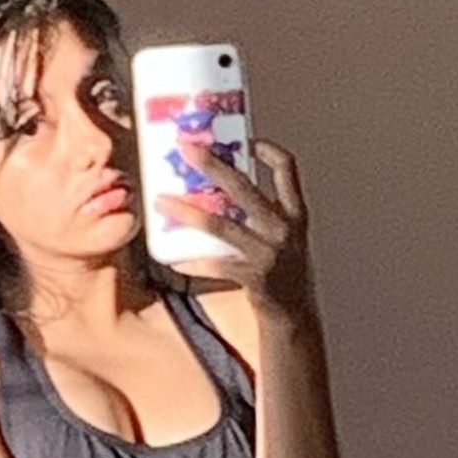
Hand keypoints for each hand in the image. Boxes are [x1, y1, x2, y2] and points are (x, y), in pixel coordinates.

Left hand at [154, 139, 312, 316]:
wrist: (295, 318)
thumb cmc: (284, 273)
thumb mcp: (285, 238)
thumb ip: (264, 214)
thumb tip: (224, 189)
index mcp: (295, 214)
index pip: (287, 169)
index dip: (267, 150)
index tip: (246, 140)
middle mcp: (284, 229)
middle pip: (243, 186)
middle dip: (211, 163)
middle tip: (185, 147)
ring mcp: (269, 253)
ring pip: (220, 225)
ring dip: (187, 211)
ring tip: (161, 201)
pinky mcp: (254, 278)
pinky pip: (216, 265)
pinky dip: (194, 261)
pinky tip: (175, 258)